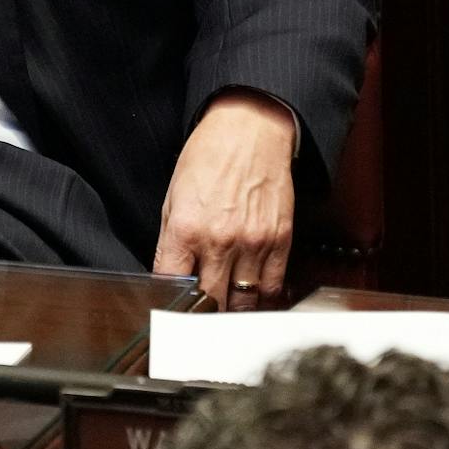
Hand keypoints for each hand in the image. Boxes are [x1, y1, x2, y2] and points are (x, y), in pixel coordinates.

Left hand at [153, 92, 296, 310]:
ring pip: (242, 303)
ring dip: (232, 311)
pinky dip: (261, 299)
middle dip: (203, 315)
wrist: (251, 128)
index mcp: (186, 229)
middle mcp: (220, 240)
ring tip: (225, 310)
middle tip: (199, 320)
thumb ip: (170, 242)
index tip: (172, 312)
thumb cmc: (210, 156)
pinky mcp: (280, 240)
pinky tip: (252, 297)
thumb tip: (169, 279)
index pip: (172, 286)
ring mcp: (253, 243)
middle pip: (210, 303)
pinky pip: (271, 287)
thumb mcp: (173, 196)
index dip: (170, 304)